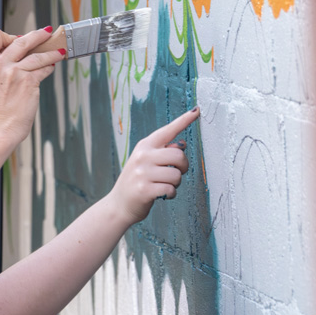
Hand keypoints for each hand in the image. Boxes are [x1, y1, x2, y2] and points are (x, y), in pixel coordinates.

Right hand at [0, 26, 63, 143]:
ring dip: (51, 51)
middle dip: (37, 35)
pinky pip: (43, 68)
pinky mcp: (28, 82)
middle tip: (46, 33)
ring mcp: (13, 72)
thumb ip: (0, 64)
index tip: (17, 41)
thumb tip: (24, 49)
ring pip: (37, 54)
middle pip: (20, 40)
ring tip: (58, 51)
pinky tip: (52, 66)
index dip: (7, 36)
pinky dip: (50, 66)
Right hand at [105, 107, 200, 223]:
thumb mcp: (145, 162)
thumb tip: (180, 144)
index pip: (167, 130)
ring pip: (177, 174)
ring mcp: (142, 173)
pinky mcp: (144, 189)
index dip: (184, 120)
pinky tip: (163, 195)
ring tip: (164, 185)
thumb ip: (161, 152)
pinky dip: (171, 194)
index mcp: (144, 146)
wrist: (118, 204)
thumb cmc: (137, 181)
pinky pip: (171, 189)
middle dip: (183, 166)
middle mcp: (142, 156)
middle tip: (176, 173)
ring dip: (176, 183)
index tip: (197, 110)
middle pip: (179, 154)